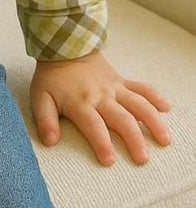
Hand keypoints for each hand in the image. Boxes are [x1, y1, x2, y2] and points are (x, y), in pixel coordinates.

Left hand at [30, 51, 170, 165]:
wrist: (64, 47)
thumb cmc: (52, 77)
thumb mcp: (40, 97)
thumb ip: (45, 120)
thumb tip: (50, 141)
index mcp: (81, 102)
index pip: (93, 125)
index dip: (101, 143)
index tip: (110, 161)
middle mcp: (101, 96)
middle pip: (121, 118)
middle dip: (133, 139)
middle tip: (142, 159)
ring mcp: (115, 88)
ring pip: (138, 104)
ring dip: (152, 122)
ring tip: (164, 140)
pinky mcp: (122, 82)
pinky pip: (142, 88)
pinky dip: (155, 96)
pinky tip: (167, 109)